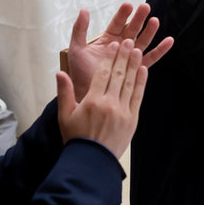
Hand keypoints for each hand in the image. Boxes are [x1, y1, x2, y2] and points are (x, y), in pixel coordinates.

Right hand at [56, 39, 144, 156]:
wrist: (92, 162)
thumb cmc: (76, 139)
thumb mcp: (65, 116)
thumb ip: (64, 92)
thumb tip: (60, 73)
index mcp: (92, 101)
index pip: (103, 74)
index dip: (110, 58)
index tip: (114, 46)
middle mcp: (109, 104)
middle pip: (119, 75)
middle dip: (124, 56)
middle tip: (129, 42)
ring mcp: (123, 112)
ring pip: (130, 83)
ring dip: (134, 65)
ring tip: (137, 51)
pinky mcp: (132, 120)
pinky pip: (138, 97)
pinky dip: (141, 83)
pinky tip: (143, 70)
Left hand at [65, 4, 173, 102]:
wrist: (86, 94)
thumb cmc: (80, 73)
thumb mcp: (78, 48)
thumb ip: (80, 29)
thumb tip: (84, 10)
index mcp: (108, 39)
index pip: (117, 24)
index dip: (123, 14)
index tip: (128, 5)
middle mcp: (121, 47)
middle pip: (133, 29)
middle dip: (139, 18)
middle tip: (145, 7)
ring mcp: (130, 57)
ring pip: (143, 41)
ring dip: (150, 31)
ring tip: (155, 21)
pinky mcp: (137, 68)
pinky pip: (151, 58)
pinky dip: (161, 50)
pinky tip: (169, 41)